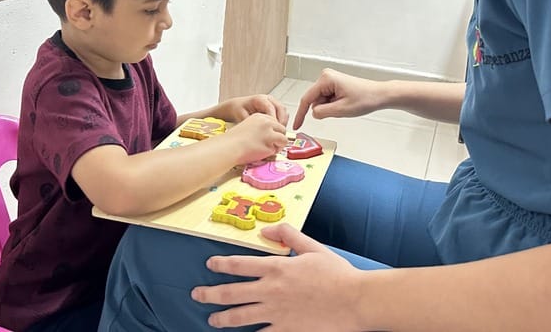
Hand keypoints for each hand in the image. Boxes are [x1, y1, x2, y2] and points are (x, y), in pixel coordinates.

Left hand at [192, 223, 363, 329]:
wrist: (354, 300)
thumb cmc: (336, 273)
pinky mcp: (286, 330)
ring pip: (240, 317)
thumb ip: (288, 235)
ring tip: (212, 320)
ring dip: (222, 318)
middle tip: (197, 294)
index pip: (239, 264)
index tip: (210, 264)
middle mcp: (271, 290)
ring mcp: (276, 312)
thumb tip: (267, 229)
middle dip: (210, 294)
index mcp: (276, 267)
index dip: (221, 264)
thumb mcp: (312, 247)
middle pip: (231, 293)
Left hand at [217, 94, 288, 125]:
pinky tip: (278, 129)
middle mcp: (267, 99)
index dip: (274, 119)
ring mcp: (272, 102)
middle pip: (280, 108)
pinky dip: (283, 120)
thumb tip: (257, 130)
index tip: (274, 129)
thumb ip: (250, 122)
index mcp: (259, 99)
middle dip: (281, 120)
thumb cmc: (238, 109)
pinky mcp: (274, 107)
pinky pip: (282, 113)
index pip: (270, 107)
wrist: (236, 106)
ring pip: (283, 110)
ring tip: (279, 132)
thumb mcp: (241, 116)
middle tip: (279, 132)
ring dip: (283, 121)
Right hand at [224, 112, 287, 162]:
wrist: (229, 146)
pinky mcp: (270, 140)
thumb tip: (274, 136)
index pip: (275, 122)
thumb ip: (261, 128)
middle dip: (278, 138)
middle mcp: (266, 121)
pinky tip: (263, 153)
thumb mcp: (249, 127)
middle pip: (282, 129)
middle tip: (270, 146)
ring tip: (267, 150)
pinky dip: (274, 152)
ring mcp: (269, 130)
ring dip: (278, 145)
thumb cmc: (235, 141)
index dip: (274, 132)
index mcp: (260, 116)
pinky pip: (279, 147)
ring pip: (284, 138)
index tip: (269, 138)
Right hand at [293, 68, 383, 128]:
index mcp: (326, 79)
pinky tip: (345, 104)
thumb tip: (312, 113)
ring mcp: (330, 80)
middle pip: (314, 100)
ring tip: (345, 105)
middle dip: (324, 109)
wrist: (379, 95)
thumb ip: (323, 112)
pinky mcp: (334, 84)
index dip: (300, 114)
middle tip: (340, 110)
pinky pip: (327, 99)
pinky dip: (333, 106)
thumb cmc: (366, 98)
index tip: (296, 125)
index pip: (306, 99)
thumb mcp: (341, 110)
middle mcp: (326, 76)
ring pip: (321, 101)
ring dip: (330, 108)